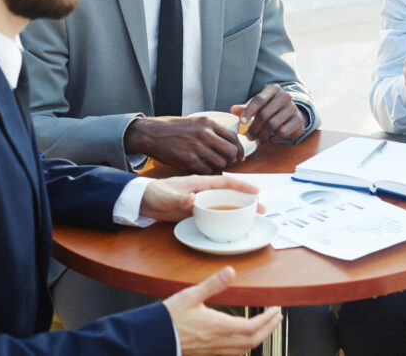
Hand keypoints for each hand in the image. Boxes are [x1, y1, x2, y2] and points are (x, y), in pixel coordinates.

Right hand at [124, 116, 242, 174]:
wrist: (150, 133)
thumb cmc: (172, 128)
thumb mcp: (194, 122)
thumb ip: (210, 130)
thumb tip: (227, 141)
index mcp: (207, 123)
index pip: (233, 137)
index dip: (240, 148)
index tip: (240, 156)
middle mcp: (204, 134)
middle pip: (230, 151)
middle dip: (231, 159)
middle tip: (227, 162)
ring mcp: (196, 147)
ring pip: (220, 162)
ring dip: (220, 167)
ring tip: (213, 166)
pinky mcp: (187, 159)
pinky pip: (207, 170)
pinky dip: (207, 172)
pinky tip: (203, 169)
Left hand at [139, 174, 262, 221]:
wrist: (142, 200)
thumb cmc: (154, 193)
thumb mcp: (166, 196)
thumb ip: (179, 198)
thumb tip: (193, 200)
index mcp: (201, 182)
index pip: (226, 182)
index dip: (242, 185)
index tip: (257, 191)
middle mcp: (204, 191)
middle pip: (231, 194)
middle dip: (248, 200)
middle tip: (263, 208)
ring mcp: (202, 201)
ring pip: (226, 204)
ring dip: (240, 209)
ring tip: (255, 217)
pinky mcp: (196, 211)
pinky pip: (216, 213)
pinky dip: (227, 217)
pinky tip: (234, 223)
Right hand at [164, 266, 281, 355]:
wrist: (151, 339)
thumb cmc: (168, 318)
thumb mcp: (191, 295)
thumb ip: (213, 284)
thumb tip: (230, 271)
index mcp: (218, 326)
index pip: (252, 327)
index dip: (268, 319)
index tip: (276, 310)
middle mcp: (218, 341)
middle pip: (252, 340)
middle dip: (268, 329)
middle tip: (277, 318)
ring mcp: (212, 350)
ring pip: (242, 349)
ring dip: (258, 338)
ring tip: (265, 328)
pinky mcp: (205, 354)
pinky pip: (231, 354)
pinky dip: (243, 347)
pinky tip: (241, 340)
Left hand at [231, 84, 304, 143]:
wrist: (293, 113)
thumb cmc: (271, 108)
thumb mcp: (258, 106)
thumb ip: (245, 108)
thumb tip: (233, 110)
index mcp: (273, 89)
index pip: (259, 100)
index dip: (249, 112)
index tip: (241, 123)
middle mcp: (285, 96)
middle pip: (264, 114)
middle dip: (254, 128)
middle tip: (249, 137)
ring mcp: (293, 108)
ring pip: (273, 124)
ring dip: (262, 135)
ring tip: (257, 140)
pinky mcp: (298, 121)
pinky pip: (283, 132)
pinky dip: (273, 139)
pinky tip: (269, 140)